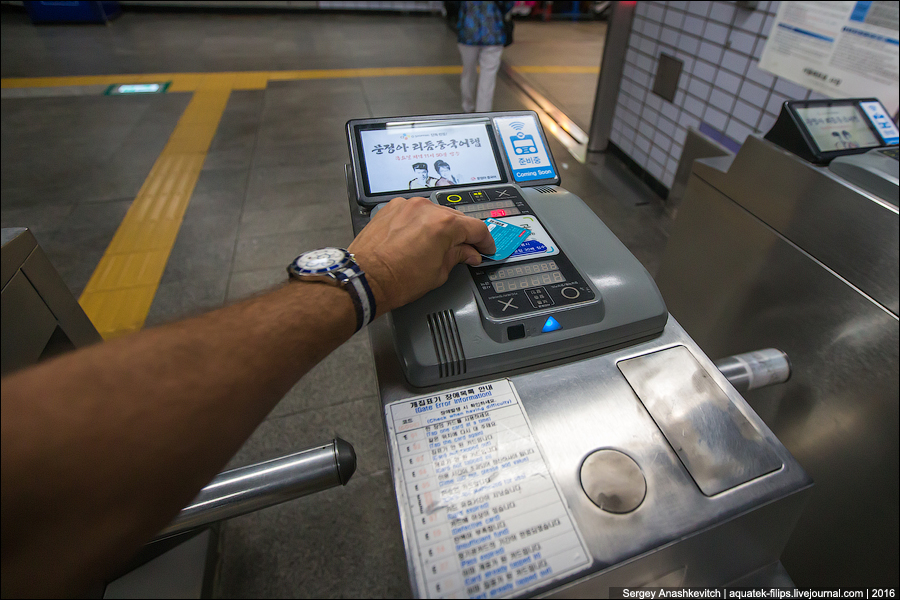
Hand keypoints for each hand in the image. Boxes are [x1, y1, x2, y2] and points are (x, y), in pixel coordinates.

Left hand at [349, 196, 494, 313]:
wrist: (365, 278)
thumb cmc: (396, 280)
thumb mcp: (438, 273)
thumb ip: (458, 257)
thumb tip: (469, 253)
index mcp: (444, 224)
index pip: (476, 228)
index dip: (485, 242)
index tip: (486, 249)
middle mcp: (426, 209)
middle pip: (456, 218)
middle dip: (463, 235)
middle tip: (466, 251)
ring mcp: (407, 206)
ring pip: (434, 213)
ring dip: (441, 227)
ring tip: (438, 247)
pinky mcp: (391, 208)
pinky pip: (414, 212)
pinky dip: (420, 223)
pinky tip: (418, 239)